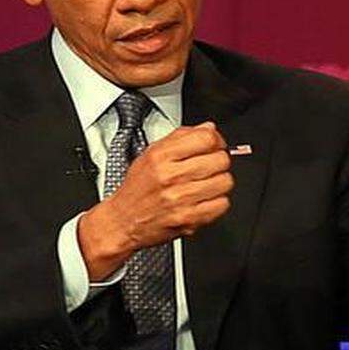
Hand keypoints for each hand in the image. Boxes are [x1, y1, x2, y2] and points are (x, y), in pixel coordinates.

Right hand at [78, 122, 233, 280]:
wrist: (123, 221)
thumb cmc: (137, 188)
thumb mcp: (151, 153)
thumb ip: (181, 137)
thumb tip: (209, 128)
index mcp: (161, 156)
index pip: (206, 138)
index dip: (216, 140)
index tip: (215, 145)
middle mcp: (171, 176)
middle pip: (220, 160)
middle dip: (219, 161)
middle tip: (210, 166)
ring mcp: (180, 199)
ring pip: (225, 182)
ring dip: (220, 182)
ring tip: (206, 184)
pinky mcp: (188, 219)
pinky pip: (221, 205)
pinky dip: (217, 202)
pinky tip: (205, 199)